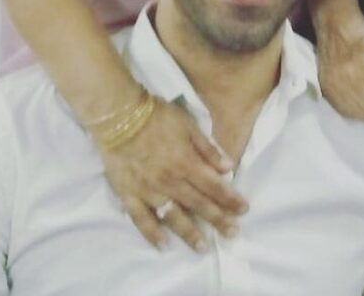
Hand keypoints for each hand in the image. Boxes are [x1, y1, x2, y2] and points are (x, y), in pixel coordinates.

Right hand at [98, 98, 247, 249]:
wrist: (120, 115)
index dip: (230, 198)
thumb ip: (208, 148)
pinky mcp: (129, 195)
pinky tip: (163, 245)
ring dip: (189, 233)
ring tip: (203, 247)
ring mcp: (149, 191)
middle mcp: (170, 181)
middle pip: (198, 204)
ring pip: (173, 216)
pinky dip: (152, 234)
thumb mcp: (188, 124)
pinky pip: (142, 219)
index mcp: (186, 162)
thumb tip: (228, 167)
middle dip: (218, 219)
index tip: (243, 209)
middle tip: (233, 233)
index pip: (214, 185)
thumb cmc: (157, 116)